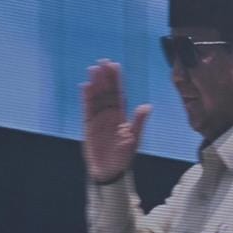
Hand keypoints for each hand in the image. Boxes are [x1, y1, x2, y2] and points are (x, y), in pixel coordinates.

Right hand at [81, 60, 150, 182]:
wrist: (109, 171)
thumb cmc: (123, 156)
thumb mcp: (134, 139)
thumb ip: (139, 122)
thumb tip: (146, 106)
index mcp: (122, 116)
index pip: (119, 93)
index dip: (116, 80)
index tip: (114, 65)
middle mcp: (110, 115)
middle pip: (106, 92)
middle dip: (105, 77)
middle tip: (103, 61)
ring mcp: (98, 119)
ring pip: (96, 97)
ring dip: (95, 84)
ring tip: (94, 70)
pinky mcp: (88, 125)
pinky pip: (87, 108)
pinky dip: (86, 98)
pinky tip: (86, 86)